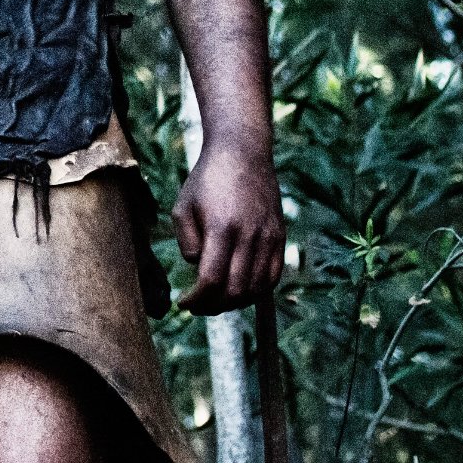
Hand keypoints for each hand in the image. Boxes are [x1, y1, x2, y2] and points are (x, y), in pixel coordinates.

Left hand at [172, 143, 284, 313]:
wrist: (243, 154)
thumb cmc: (206, 180)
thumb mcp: (183, 206)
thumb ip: (187, 241)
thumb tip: (197, 267)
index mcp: (222, 228)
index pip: (211, 279)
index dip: (197, 299)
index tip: (184, 303)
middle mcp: (250, 236)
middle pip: (236, 290)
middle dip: (214, 306)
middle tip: (198, 307)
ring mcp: (269, 237)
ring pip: (257, 288)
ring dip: (235, 303)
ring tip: (216, 302)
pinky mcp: (279, 237)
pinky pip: (273, 275)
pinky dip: (257, 291)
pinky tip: (239, 291)